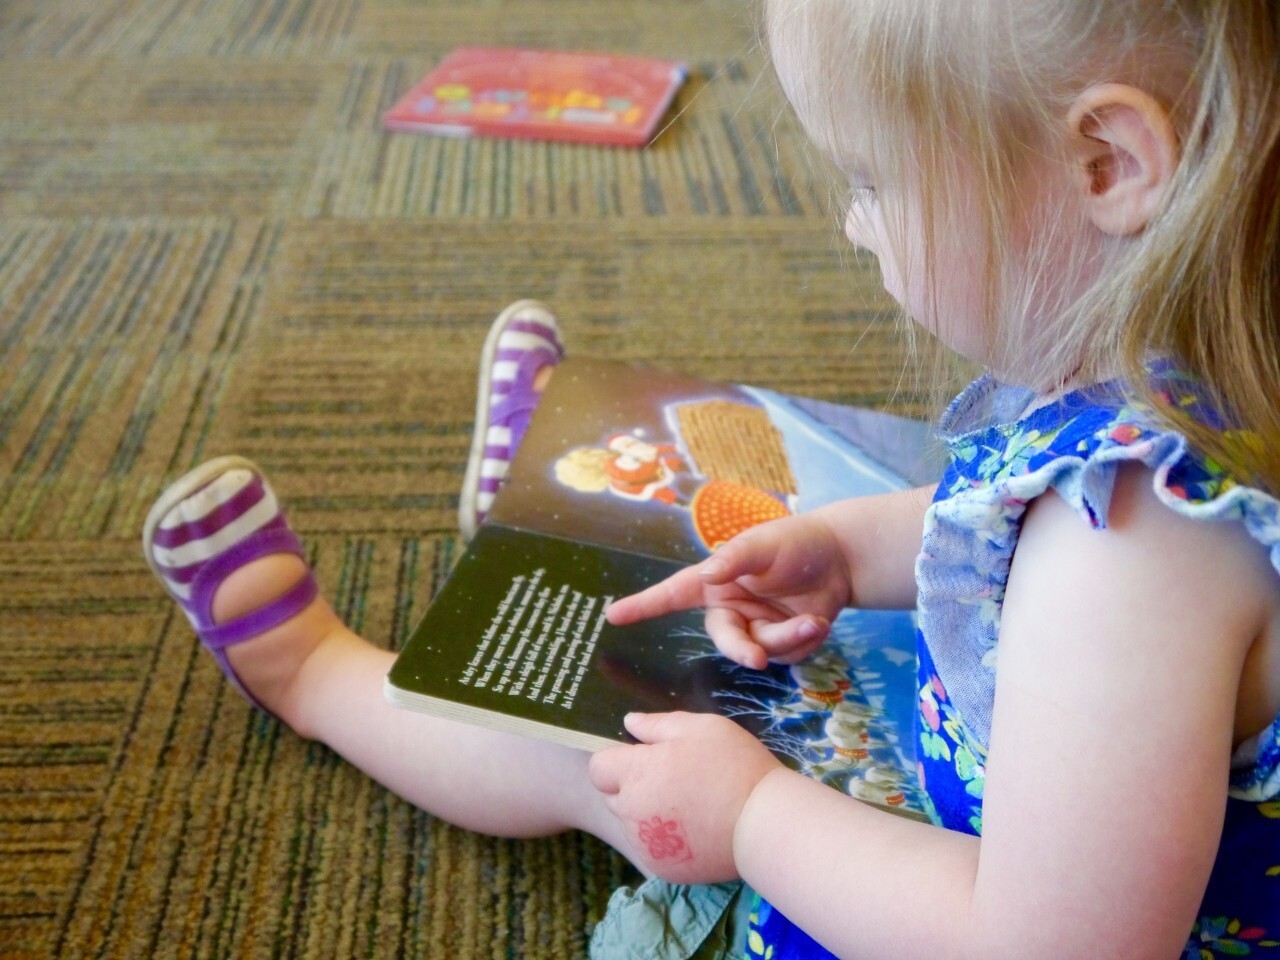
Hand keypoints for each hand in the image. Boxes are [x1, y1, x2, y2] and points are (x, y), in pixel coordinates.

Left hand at [588, 712, 782, 883]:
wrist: (763, 822)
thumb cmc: (733, 765)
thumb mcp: (700, 728)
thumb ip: (657, 725)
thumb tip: (629, 722)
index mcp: (636, 773)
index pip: (599, 768)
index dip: (618, 761)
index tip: (645, 760)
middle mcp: (631, 811)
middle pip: (613, 797)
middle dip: (631, 787)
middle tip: (671, 780)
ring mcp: (645, 843)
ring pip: (631, 824)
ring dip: (646, 814)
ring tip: (687, 806)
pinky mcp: (661, 867)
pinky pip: (651, 848)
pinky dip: (664, 840)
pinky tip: (694, 830)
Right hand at [606, 513, 852, 667]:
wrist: (842, 559)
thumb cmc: (796, 542)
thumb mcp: (763, 544)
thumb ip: (734, 559)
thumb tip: (706, 575)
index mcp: (716, 581)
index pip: (673, 594)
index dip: (643, 605)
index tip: (613, 616)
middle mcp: (731, 607)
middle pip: (723, 639)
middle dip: (741, 650)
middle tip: (756, 658)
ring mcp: (755, 627)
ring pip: (759, 650)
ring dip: (787, 639)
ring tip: (814, 620)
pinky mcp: (781, 642)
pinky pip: (784, 656)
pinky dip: (804, 641)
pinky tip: (819, 621)